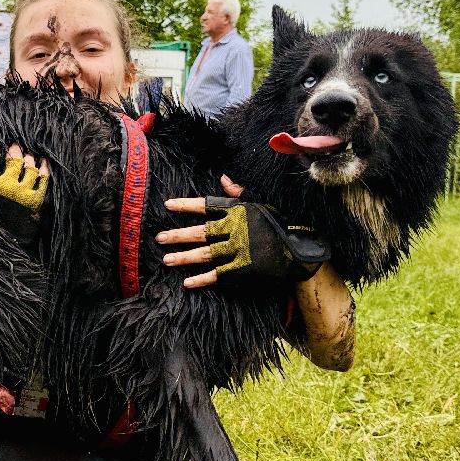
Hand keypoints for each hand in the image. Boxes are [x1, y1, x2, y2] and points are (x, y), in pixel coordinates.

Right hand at [0, 143, 49, 245]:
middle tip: (17, 145)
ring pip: (29, 168)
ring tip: (28, 154)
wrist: (13, 232)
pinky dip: (44, 168)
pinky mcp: (36, 199)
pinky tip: (43, 161)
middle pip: (14, 161)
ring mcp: (23, 194)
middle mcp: (6, 189)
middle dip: (16, 151)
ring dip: (29, 158)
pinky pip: (43, 178)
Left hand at [159, 176, 329, 287]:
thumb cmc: (280, 225)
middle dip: (178, 235)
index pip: (206, 205)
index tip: (168, 205)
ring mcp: (236, 250)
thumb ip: (238, 193)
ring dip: (183, 257)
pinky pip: (217, 275)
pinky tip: (187, 282)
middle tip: (159, 238)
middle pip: (200, 232)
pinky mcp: (241, 269)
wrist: (300, 251)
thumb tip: (222, 178)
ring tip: (167, 259)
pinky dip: (202, 279)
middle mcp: (234, 230)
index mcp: (237, 211)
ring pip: (204, 254)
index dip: (186, 205)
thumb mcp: (260, 204)